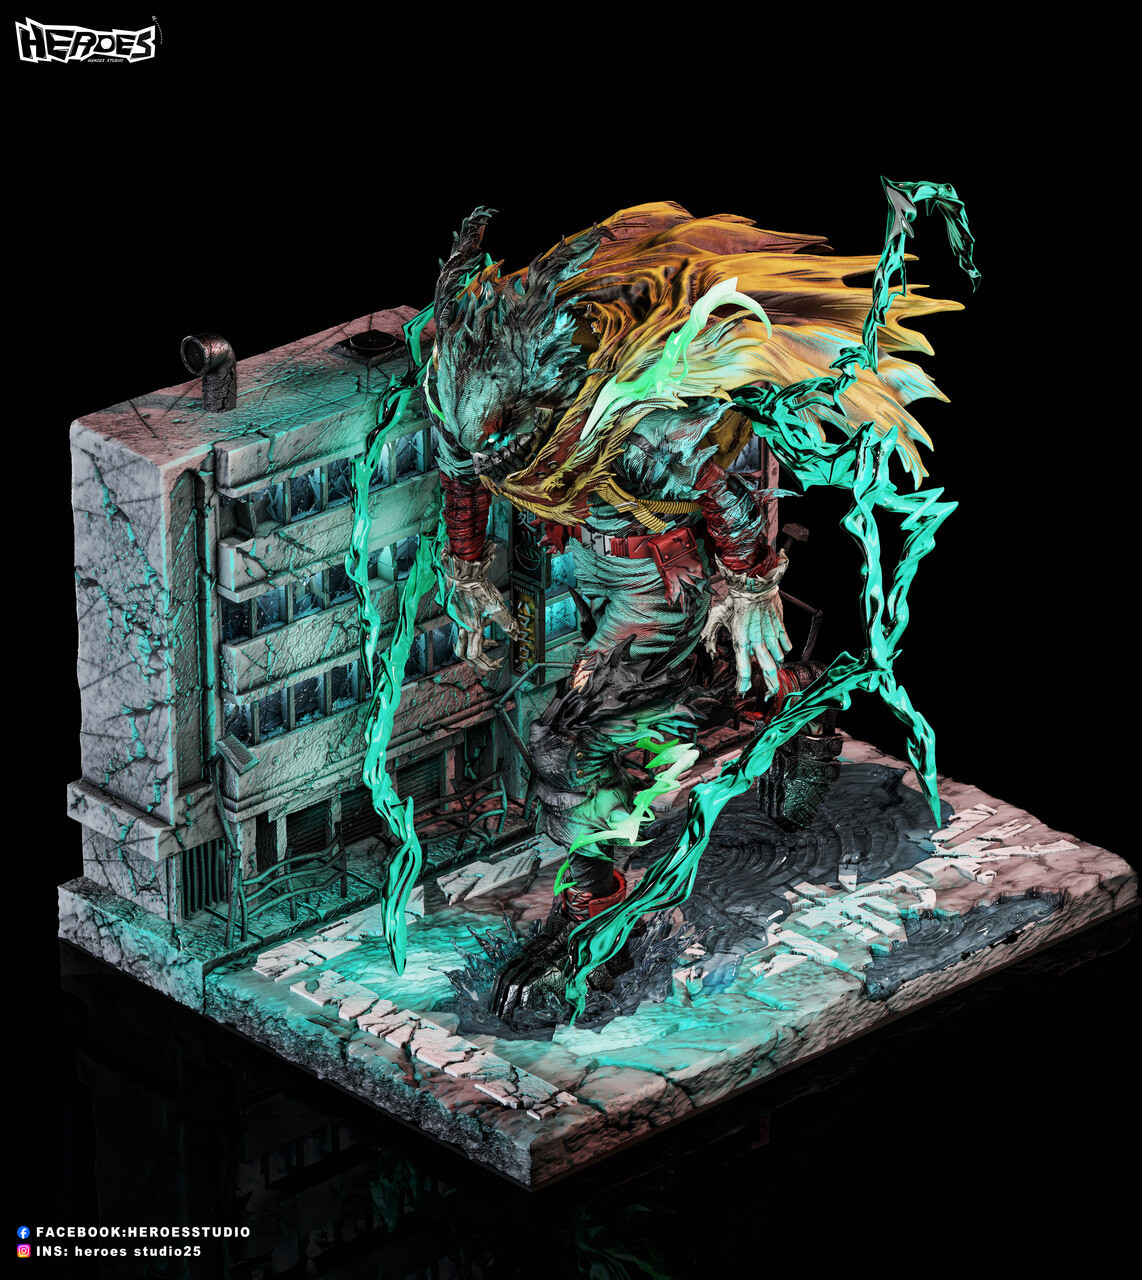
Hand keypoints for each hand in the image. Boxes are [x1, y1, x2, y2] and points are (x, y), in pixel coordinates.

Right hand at [441, 542, 520, 670]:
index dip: (487, 663)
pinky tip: (485, 622)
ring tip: (492, 641)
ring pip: (464, 642)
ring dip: (478, 645)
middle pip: (465, 654)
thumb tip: (516, 635)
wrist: (462, 572)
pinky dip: (475, 632)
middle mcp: (462, 628)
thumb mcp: (496, 606)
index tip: (496, 664)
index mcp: (472, 629)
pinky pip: (464, 629)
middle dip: (480, 660)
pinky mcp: (456, 613)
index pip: (476, 656)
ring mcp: (458, 621)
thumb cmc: (477, 588)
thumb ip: (507, 622)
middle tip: (491, 662)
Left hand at [700, 551, 790, 694]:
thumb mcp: (717, 618)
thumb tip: (704, 647)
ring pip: (779, 659)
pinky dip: (784, 650)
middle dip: (771, 687)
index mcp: (740, 642)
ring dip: (776, 664)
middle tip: (770, 694)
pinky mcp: (780, 627)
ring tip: (773, 666)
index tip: (743, 692)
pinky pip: (786, 645)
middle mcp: (757, 642)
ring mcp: (771, 635)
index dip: (743, 685)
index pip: (743, 671)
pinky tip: (780, 650)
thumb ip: (709, 635)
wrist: (753, 584)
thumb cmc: (734, 601)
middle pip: (768, 671)